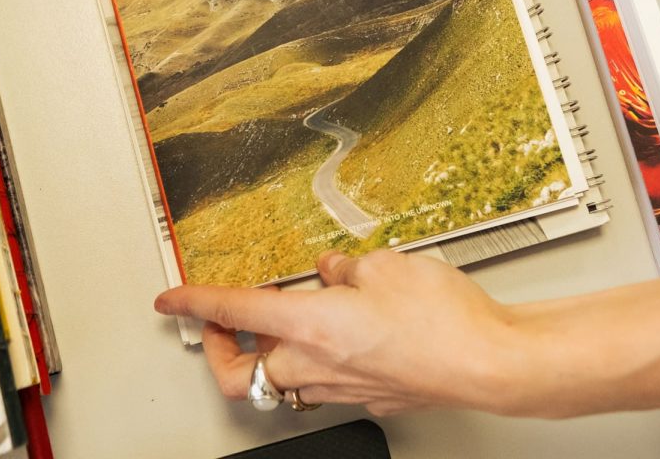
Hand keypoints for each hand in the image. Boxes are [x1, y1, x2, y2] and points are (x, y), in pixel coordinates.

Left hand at [155, 250, 659, 416]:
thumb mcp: (382, 264)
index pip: (232, 311)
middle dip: (224, 343)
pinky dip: (312, 358)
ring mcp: (340, 387)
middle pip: (242, 367)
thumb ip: (344, 268)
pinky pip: (320, 381)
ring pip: (280, 378)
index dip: (193, 303)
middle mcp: (316, 364)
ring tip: (287, 315)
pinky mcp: (367, 395)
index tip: (170, 300)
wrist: (490, 361)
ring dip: (270, 350)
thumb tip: (332, 271)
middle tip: (226, 318)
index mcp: (309, 324)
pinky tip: (337, 330)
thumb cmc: (442, 316)